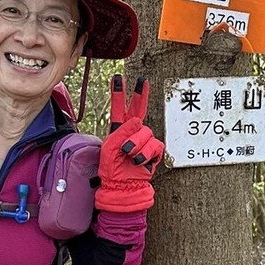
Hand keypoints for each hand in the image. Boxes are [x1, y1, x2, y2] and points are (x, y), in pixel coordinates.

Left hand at [95, 75, 163, 212]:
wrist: (123, 186)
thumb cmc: (112, 169)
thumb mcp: (110, 149)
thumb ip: (122, 132)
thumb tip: (137, 121)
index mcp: (118, 130)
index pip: (119, 108)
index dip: (119, 93)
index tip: (117, 78)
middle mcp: (132, 132)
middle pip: (138, 110)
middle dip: (140, 94)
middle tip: (141, 80)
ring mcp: (144, 141)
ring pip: (144, 132)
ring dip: (136, 143)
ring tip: (129, 155)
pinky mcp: (153, 151)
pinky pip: (153, 145)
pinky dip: (145, 153)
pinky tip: (139, 161)